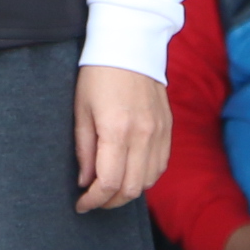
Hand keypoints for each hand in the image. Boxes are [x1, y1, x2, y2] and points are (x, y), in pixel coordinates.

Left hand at [74, 66, 169, 209]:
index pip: (109, 182)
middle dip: (109, 202)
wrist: (130, 45)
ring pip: (148, 181)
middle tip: (93, 200)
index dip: (93, 200)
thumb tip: (86, 181)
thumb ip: (84, 149)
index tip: (81, 204)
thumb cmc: (98, 75)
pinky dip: (145, 177)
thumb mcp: (81, 110)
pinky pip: (160, 166)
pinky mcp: (168, 128)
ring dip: (128, 192)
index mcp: (117, 130)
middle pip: (131, 188)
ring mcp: (159, 132)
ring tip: (110, 188)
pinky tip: (130, 173)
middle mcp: (143, 135)